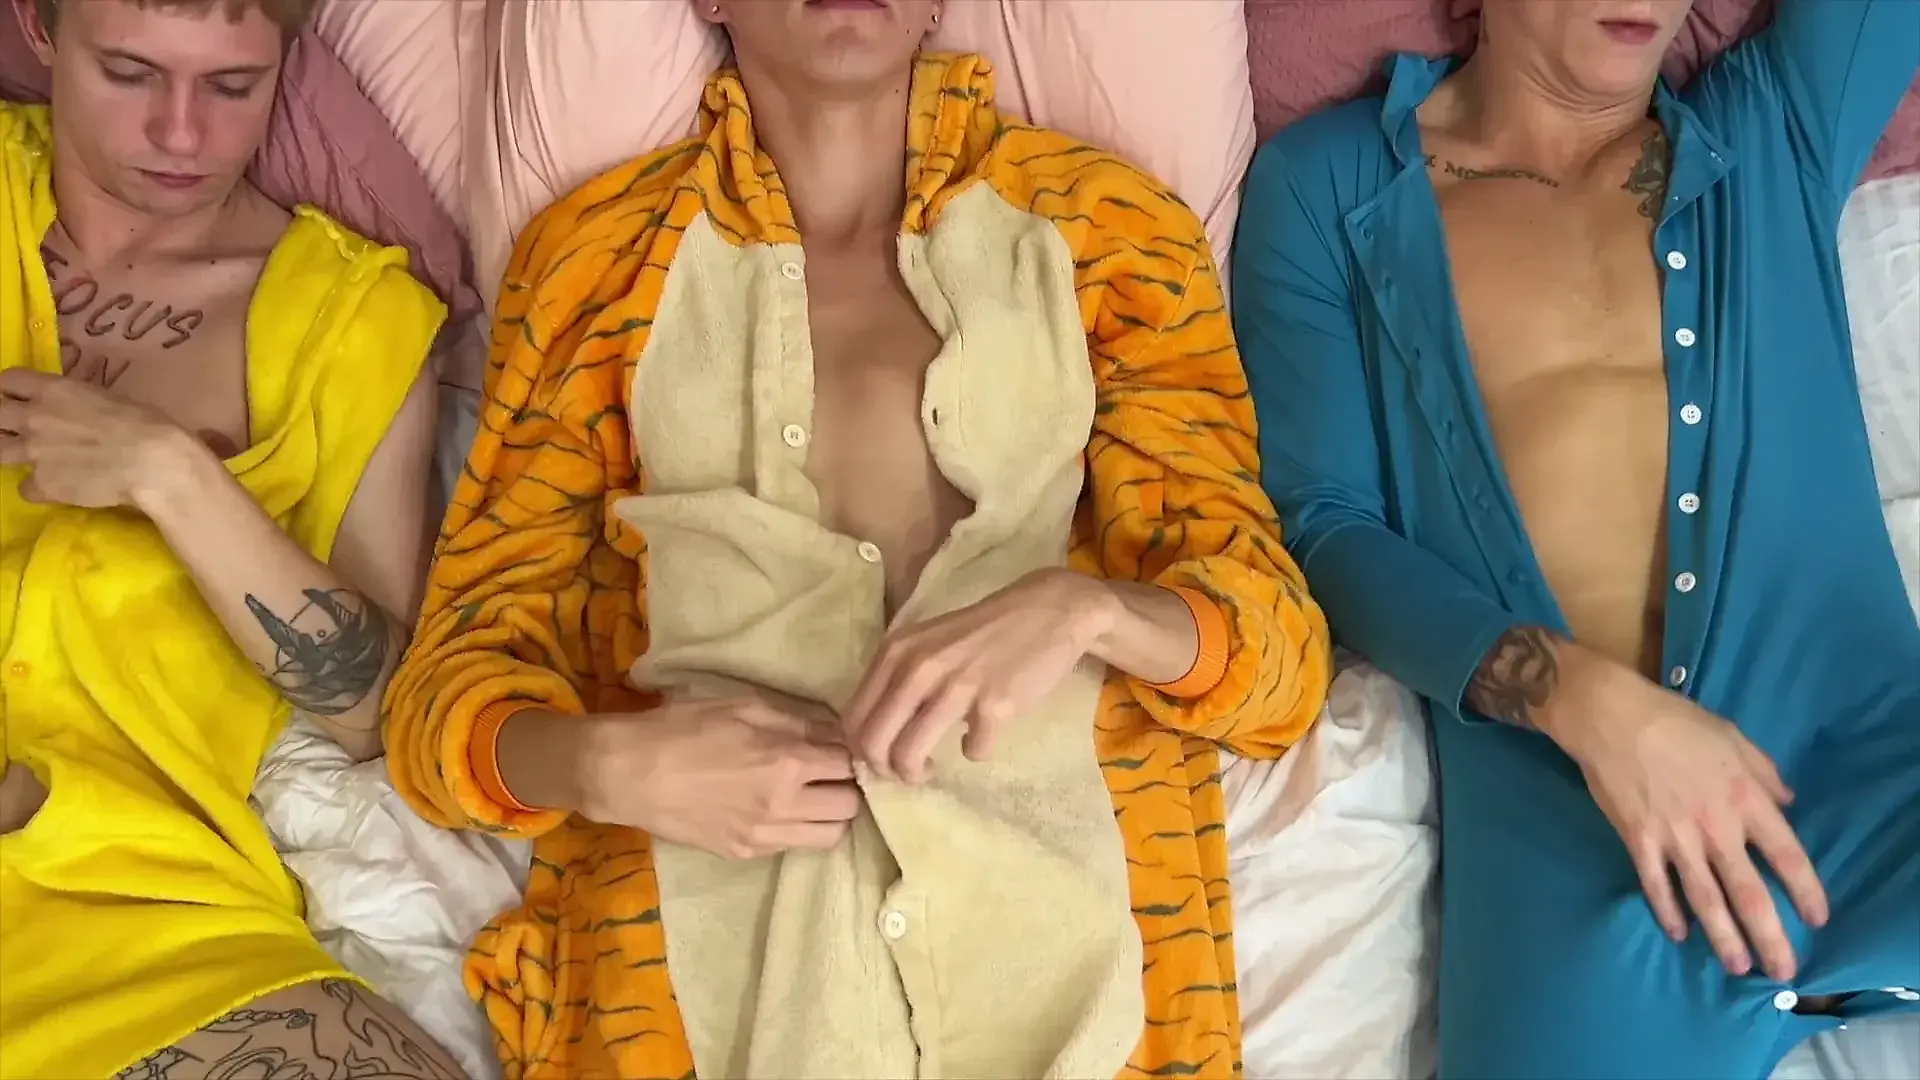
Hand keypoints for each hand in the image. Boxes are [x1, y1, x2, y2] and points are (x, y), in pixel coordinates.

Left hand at [0, 368, 192, 508]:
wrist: (153, 462)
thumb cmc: (145, 423)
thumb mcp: (108, 399)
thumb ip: (79, 403)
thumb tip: (76, 412)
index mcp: (54, 390)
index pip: (8, 380)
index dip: (8, 389)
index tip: (15, 397)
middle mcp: (34, 417)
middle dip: (2, 421)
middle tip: (16, 429)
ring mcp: (33, 452)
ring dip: (10, 454)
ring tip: (31, 459)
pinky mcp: (42, 484)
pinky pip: (25, 488)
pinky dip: (38, 489)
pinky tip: (57, 488)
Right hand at [567, 693, 862, 859]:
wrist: (628, 773)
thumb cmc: (683, 727)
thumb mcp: (744, 706)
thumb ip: (797, 720)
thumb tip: (835, 730)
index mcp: (788, 761)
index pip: (848, 763)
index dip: (849, 753)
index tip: (841, 747)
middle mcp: (785, 804)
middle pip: (850, 806)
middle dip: (847, 786)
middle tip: (829, 773)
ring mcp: (765, 835)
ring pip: (830, 836)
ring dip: (830, 815)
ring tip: (812, 797)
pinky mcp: (745, 852)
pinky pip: (793, 847)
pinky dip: (798, 829)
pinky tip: (779, 810)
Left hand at [842, 568, 1111, 782]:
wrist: (1048, 612)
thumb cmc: (984, 632)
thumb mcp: (927, 643)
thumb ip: (898, 679)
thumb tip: (874, 733)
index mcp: (896, 652)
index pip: (853, 719)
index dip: (863, 750)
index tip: (884, 755)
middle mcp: (917, 668)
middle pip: (873, 744)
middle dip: (886, 770)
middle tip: (907, 770)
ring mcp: (956, 687)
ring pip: (908, 755)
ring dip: (917, 773)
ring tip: (932, 767)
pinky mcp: (995, 705)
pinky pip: (972, 752)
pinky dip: (976, 751)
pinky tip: (982, 734)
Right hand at [1553, 648, 1827, 981]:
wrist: (1612, 717)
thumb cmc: (1676, 722)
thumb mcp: (1734, 737)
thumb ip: (1765, 773)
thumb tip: (1786, 802)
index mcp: (1745, 798)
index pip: (1787, 855)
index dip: (1805, 890)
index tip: (1816, 918)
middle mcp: (1716, 826)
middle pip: (1749, 892)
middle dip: (1769, 935)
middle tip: (1782, 970)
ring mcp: (1676, 838)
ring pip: (1705, 899)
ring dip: (1723, 937)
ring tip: (1738, 966)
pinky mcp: (1638, 840)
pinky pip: (1655, 884)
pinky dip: (1667, 911)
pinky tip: (1678, 933)